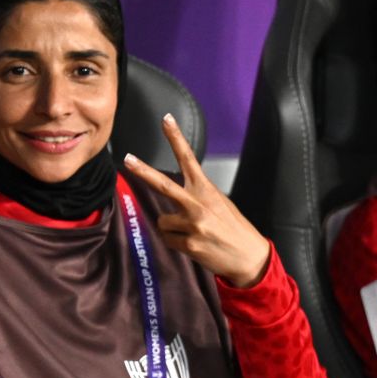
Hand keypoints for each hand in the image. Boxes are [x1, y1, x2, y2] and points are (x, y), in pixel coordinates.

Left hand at [123, 115, 270, 287]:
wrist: (249, 257)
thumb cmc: (233, 228)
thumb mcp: (220, 203)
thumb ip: (196, 196)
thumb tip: (172, 198)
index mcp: (206, 190)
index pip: (188, 159)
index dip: (176, 138)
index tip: (166, 120)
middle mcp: (198, 204)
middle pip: (163, 184)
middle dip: (143, 171)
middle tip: (127, 158)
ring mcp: (193, 224)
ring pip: (162, 221)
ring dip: (172, 228)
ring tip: (194, 234)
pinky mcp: (189, 243)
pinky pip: (167, 240)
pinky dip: (176, 243)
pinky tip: (194, 245)